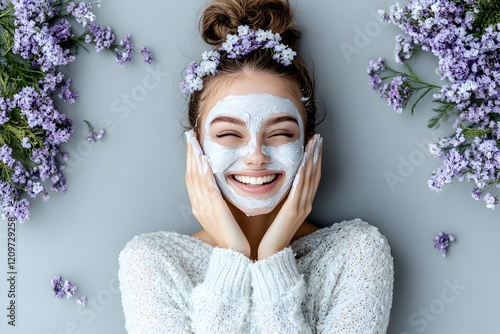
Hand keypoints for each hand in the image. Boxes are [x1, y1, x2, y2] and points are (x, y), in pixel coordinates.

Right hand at [185, 130, 250, 256]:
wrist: (235, 255)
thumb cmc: (233, 235)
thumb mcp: (224, 214)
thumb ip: (220, 200)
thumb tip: (222, 185)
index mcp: (200, 206)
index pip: (192, 178)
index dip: (191, 160)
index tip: (192, 144)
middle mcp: (199, 205)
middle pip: (190, 175)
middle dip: (190, 154)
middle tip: (189, 136)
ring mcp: (205, 208)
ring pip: (196, 179)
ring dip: (195, 159)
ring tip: (194, 142)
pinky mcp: (215, 210)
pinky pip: (208, 189)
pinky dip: (205, 174)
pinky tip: (205, 161)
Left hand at [257, 134, 322, 259]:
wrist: (272, 253)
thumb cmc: (272, 233)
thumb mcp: (279, 211)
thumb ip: (283, 198)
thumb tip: (280, 182)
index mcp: (303, 202)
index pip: (311, 176)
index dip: (314, 158)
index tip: (314, 143)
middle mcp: (306, 203)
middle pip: (314, 174)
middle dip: (316, 154)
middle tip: (318, 137)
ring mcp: (301, 207)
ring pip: (309, 179)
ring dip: (312, 160)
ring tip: (313, 144)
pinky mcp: (293, 212)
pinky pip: (299, 191)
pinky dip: (302, 176)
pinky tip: (303, 165)